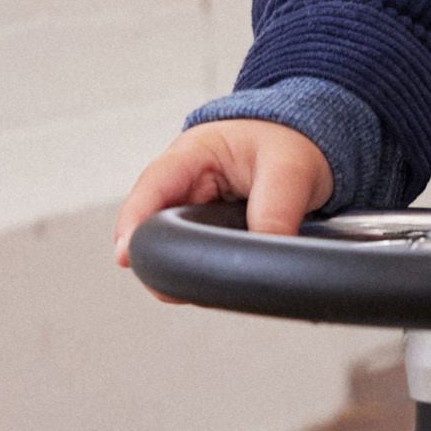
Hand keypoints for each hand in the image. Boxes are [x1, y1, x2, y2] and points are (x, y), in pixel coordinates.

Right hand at [113, 120, 332, 273]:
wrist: (303, 145)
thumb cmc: (289, 143)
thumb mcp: (290, 170)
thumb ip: (276, 211)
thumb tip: (263, 256)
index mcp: (194, 152)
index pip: (153, 185)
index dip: (134, 221)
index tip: (127, 254)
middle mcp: (182, 181)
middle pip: (150, 223)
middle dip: (156, 255)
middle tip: (174, 287)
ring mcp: (189, 207)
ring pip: (167, 243)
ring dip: (180, 265)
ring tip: (202, 285)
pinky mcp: (202, 229)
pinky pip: (190, 252)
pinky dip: (199, 268)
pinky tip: (212, 281)